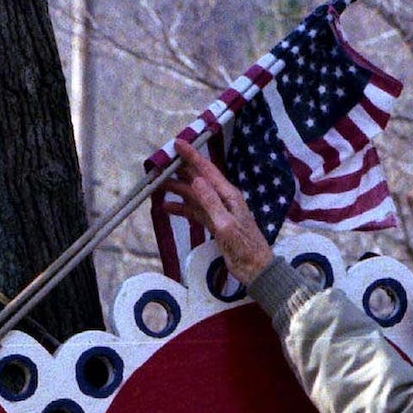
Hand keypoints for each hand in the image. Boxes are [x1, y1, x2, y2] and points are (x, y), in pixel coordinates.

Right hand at [165, 142, 274, 282]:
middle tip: (160, 165)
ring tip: (158, 185)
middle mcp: (223, 198)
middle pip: (198, 179)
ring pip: (194, 195)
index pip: (207, 170)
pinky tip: (167, 208)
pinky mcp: (214, 224)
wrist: (254, 268)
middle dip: (180, 171)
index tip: (178, 143)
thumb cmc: (244, 247)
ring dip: (177, 189)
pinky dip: (181, 208)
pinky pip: (194, 211)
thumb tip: (197, 180)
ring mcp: (218, 211)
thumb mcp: (225, 225)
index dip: (192, 156)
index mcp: (228, 195)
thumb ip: (211, 202)